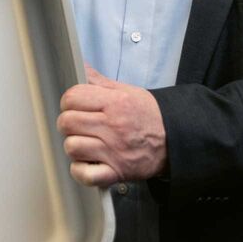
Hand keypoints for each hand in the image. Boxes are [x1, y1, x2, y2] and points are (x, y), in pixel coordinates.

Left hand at [57, 67, 167, 185]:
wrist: (175, 140)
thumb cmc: (149, 115)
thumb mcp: (127, 91)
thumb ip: (100, 81)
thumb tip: (80, 67)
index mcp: (115, 103)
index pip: (72, 98)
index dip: (69, 101)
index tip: (75, 106)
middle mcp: (113, 127)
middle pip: (67, 122)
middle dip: (68, 123)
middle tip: (79, 125)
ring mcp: (114, 152)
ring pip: (72, 147)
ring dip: (74, 146)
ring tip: (85, 143)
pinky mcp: (116, 172)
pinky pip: (84, 174)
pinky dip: (80, 171)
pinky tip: (87, 162)